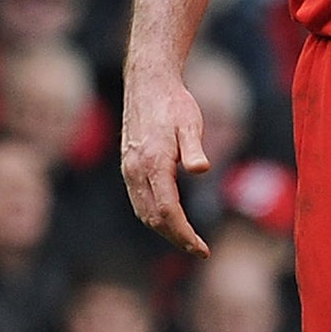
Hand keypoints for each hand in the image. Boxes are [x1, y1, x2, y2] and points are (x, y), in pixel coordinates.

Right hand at [121, 68, 211, 255]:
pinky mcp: (128, 165)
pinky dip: (153, 215)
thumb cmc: (173, 102)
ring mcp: (129, 168)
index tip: (201, 248)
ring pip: (143, 211)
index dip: (184, 234)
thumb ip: (194, 148)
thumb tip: (202, 169)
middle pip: (153, 218)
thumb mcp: (190, 122)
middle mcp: (136, 170)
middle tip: (199, 249)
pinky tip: (168, 217)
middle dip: (176, 238)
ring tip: (186, 238)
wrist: (147, 82)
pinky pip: (138, 200)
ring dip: (163, 229)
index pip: (167, 211)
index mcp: (153, 163)